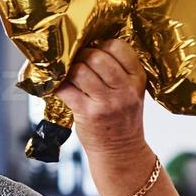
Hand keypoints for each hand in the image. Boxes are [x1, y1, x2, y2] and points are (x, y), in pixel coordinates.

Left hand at [51, 38, 147, 157]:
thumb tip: (88, 45)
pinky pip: (65, 89)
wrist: (120, 150)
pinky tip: (61, 86)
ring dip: (69, 69)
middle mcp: (124, 89)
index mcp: (137, 78)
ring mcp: (106, 102)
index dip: (102, 44)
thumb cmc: (121, 117)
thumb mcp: (131, 91)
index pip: (119, 47)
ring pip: (80, 71)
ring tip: (70, 75)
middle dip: (82, 55)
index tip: (95, 50)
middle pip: (97, 57)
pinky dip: (58, 85)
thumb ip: (118, 71)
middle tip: (78, 61)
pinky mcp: (88, 113)